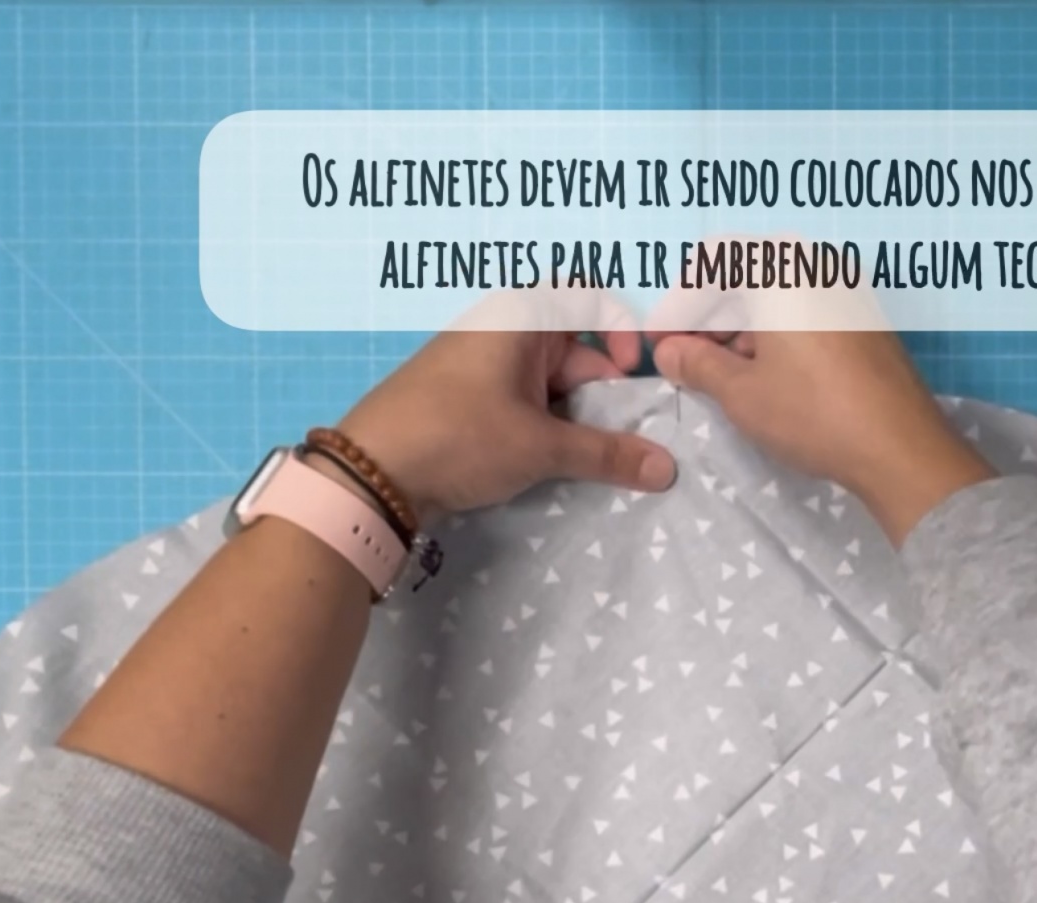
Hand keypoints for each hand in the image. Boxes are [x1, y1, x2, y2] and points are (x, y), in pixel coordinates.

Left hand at [335, 290, 677, 527]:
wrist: (368, 472)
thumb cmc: (458, 436)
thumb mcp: (540, 448)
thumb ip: (606, 454)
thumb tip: (668, 469)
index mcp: (520, 317)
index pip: (587, 295)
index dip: (620, 328)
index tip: (628, 375)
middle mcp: (500, 331)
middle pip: (574, 347)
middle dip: (601, 390)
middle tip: (615, 438)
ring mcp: (479, 365)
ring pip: (548, 381)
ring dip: (573, 416)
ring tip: (585, 458)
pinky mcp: (464, 399)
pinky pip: (521, 401)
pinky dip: (543, 426)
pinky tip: (546, 463)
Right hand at [647, 272, 992, 545]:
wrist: (902, 448)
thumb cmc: (813, 413)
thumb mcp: (742, 392)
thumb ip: (698, 364)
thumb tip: (671, 352)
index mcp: (781, 267)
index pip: (713, 261)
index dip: (680, 302)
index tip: (663, 343)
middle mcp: (817, 264)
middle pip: (746, 275)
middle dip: (710, 317)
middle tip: (688, 363)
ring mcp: (848, 289)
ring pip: (778, 295)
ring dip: (742, 328)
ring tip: (724, 377)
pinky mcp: (866, 318)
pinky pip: (807, 311)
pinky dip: (777, 334)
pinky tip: (768, 376)